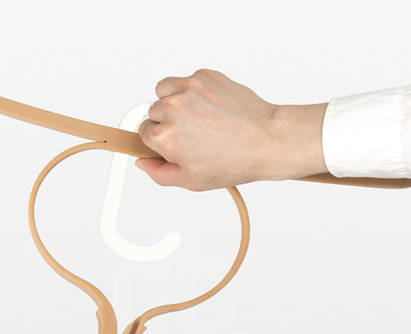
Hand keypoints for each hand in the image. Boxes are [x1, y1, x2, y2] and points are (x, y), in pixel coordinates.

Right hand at [136, 68, 327, 190]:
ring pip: (163, 91)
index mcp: (165, 137)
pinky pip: (185, 80)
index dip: (158, 141)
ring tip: (195, 116)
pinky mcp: (205, 76)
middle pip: (152, 111)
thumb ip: (160, 174)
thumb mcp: (193, 180)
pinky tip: (210, 107)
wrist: (268, 140)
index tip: (172, 142)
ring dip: (172, 101)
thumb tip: (143, 163)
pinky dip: (193, 91)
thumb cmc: (235, 162)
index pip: (143, 133)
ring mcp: (189, 89)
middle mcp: (173, 109)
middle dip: (166, 122)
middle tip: (190, 133)